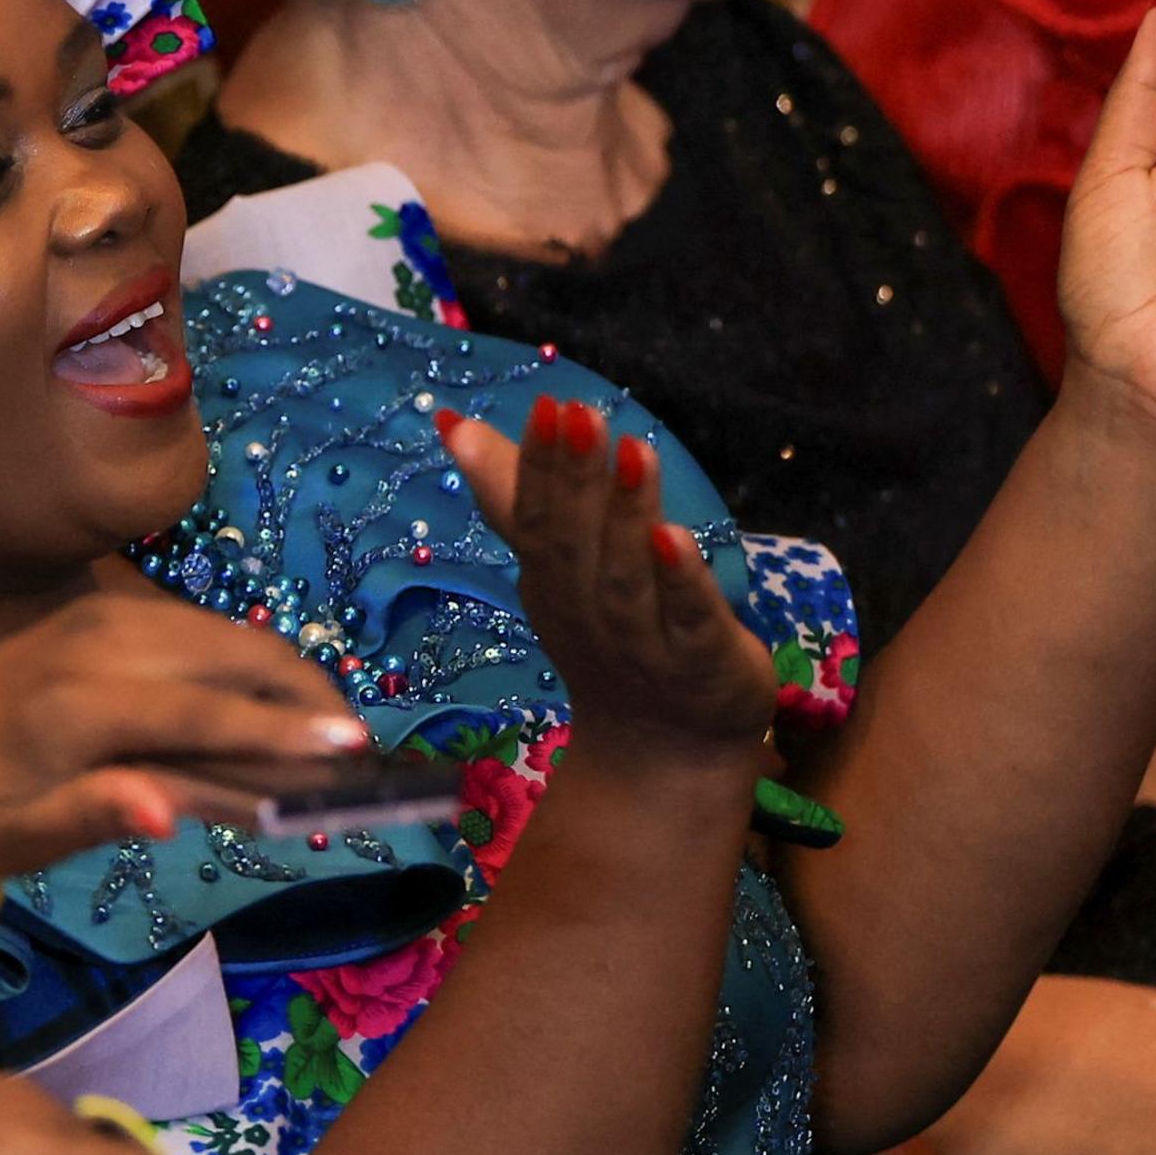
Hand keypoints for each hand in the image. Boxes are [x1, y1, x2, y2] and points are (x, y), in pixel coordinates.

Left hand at [0, 592, 372, 879]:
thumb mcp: (19, 838)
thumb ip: (99, 814)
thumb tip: (173, 815)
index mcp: (73, 704)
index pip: (203, 712)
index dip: (284, 732)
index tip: (354, 750)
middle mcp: (96, 642)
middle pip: (235, 654)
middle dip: (309, 696)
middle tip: (361, 755)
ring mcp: (103, 617)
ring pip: (227, 636)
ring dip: (286, 680)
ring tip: (330, 741)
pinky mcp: (108, 613)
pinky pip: (200, 634)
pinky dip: (247, 669)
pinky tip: (272, 715)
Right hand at [434, 393, 774, 759]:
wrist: (665, 750)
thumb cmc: (609, 640)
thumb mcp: (555, 569)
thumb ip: (515, 495)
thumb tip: (453, 424)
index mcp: (551, 583)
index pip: (534, 519)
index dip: (538, 464)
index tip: (546, 404)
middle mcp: (588, 612)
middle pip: (574, 544)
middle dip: (577, 477)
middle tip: (580, 412)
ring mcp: (642, 642)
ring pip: (627, 577)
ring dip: (625, 515)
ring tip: (633, 451)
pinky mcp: (702, 663)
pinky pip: (688, 618)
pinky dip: (680, 579)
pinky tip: (676, 536)